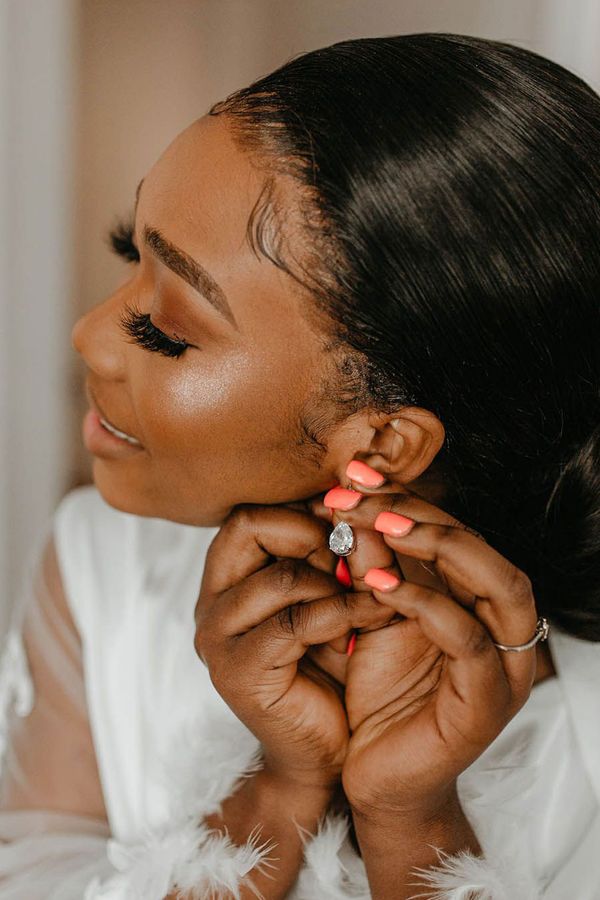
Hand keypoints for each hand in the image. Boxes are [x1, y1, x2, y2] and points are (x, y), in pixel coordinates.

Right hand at [193, 503, 394, 792]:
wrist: (323, 752)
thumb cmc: (331, 667)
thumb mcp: (331, 596)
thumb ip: (336, 552)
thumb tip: (358, 495)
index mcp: (227, 580)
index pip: (250, 514)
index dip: (303, 513)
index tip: (351, 528)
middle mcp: (210, 603)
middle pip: (248, 527)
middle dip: (311, 535)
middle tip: (354, 559)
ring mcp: (218, 638)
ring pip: (280, 578)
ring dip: (337, 582)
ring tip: (375, 595)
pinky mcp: (238, 672)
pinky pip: (296, 623)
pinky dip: (344, 612)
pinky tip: (376, 614)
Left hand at [307, 483, 539, 821]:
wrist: (376, 780)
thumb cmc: (378, 697)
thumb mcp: (372, 619)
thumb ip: (372, 568)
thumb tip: (351, 506)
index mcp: (479, 608)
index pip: (460, 536)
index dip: (410, 499)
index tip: (357, 474)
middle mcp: (504, 632)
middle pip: (485, 550)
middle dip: (422, 512)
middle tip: (363, 492)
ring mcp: (505, 668)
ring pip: (499, 585)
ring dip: (435, 545)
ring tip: (375, 523)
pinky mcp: (487, 704)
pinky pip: (468, 640)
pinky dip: (425, 604)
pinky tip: (376, 586)